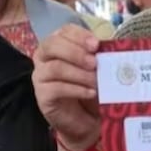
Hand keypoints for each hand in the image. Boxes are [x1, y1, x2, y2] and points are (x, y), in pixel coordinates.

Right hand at [33, 25, 100, 150]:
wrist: (85, 119)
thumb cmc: (92, 87)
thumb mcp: (99, 69)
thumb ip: (101, 55)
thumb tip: (111, 45)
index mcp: (59, 44)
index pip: (64, 31)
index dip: (79, 35)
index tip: (96, 44)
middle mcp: (44, 58)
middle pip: (52, 45)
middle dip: (75, 52)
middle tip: (94, 63)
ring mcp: (40, 77)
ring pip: (54, 68)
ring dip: (79, 73)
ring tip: (97, 81)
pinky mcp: (42, 96)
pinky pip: (55, 89)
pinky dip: (76, 89)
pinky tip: (91, 92)